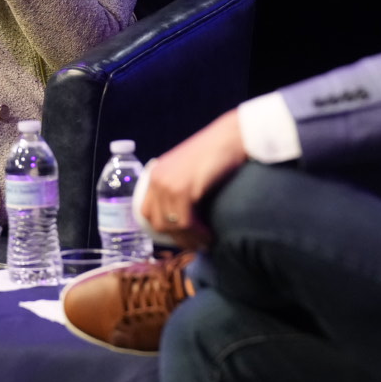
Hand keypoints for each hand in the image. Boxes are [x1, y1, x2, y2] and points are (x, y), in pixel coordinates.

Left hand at [138, 110, 247, 250]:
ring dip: (190, 239)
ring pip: (171, 226)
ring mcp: (168, 184)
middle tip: (196, 245)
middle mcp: (157, 180)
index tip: (182, 237)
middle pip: (157, 222)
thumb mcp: (189, 171)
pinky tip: (210, 235)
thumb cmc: (218, 152)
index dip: (163, 229)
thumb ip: (179, 188)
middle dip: (177, 238)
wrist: (233, 136)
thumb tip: (182, 219)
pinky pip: (185, 222)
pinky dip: (198, 233)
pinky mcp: (183, 189)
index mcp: (155, 174)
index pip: (147, 212)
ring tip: (206, 242)